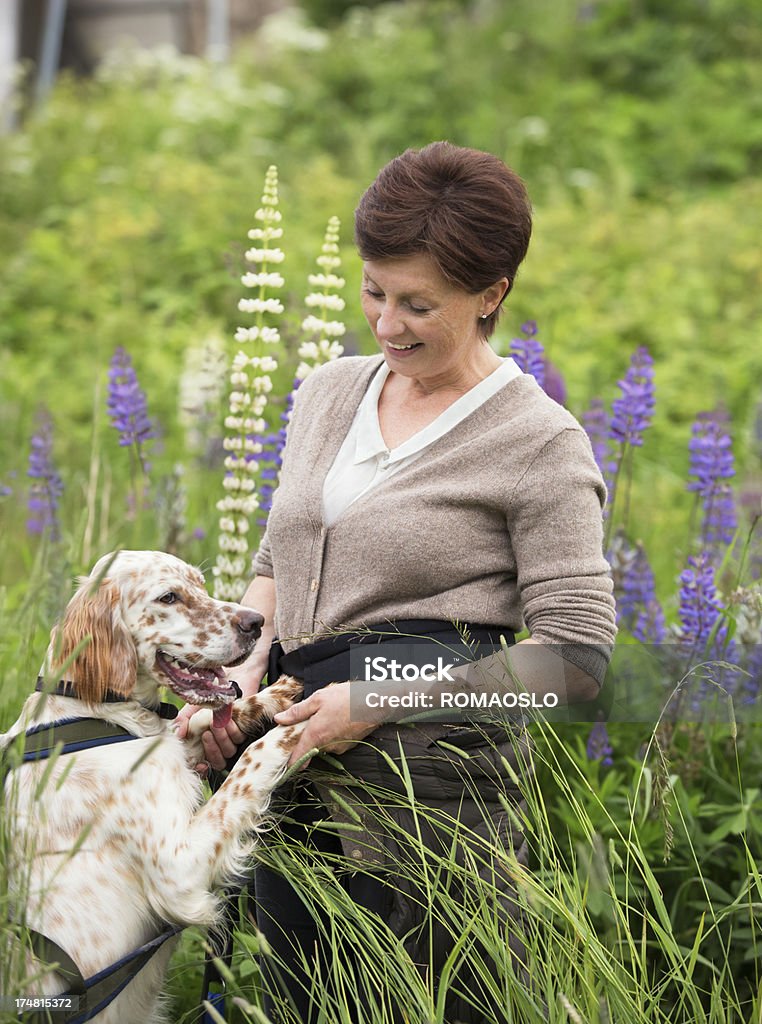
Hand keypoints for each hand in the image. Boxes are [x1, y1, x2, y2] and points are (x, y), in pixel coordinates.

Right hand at [175, 650, 267, 772]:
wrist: (227, 678)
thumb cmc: (206, 693)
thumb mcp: (191, 707)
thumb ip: (183, 721)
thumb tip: (177, 735)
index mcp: (202, 743)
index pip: (203, 766)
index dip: (201, 770)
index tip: (199, 765)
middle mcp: (217, 744)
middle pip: (217, 762)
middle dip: (212, 750)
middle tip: (207, 734)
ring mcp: (231, 738)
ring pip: (229, 751)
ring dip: (222, 738)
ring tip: (216, 723)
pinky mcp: (243, 730)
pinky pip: (239, 738)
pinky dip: (232, 729)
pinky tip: (228, 718)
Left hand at [273, 681, 378, 765]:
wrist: (375, 702)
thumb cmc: (347, 698)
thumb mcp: (318, 698)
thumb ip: (297, 712)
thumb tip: (279, 719)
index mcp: (316, 735)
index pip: (298, 758)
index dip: (289, 763)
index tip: (283, 764)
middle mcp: (327, 745)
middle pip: (311, 748)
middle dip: (308, 737)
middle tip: (309, 720)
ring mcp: (340, 747)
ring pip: (324, 744)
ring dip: (322, 734)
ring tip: (329, 715)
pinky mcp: (350, 746)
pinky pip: (336, 742)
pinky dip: (334, 733)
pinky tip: (339, 719)